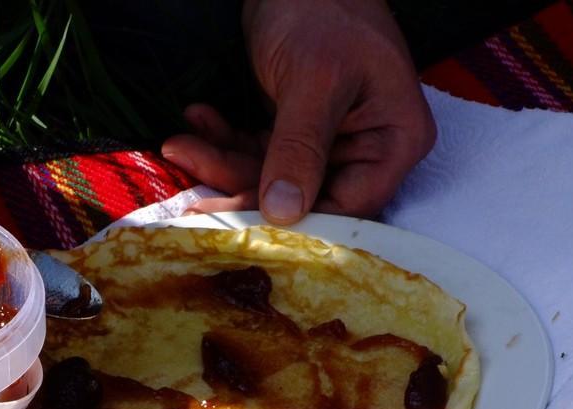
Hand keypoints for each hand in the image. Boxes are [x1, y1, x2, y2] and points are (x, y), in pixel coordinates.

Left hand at [161, 0, 434, 222]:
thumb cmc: (322, 9)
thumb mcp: (314, 78)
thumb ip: (300, 147)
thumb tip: (284, 213)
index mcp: (394, 140)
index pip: (349, 205)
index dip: (298, 220)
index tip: (243, 223)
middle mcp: (367, 148)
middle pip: (302, 196)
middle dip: (241, 187)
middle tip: (191, 192)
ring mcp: (329, 140)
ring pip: (269, 175)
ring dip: (220, 161)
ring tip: (178, 144)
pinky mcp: (294, 129)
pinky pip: (256, 150)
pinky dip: (223, 139)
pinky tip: (196, 120)